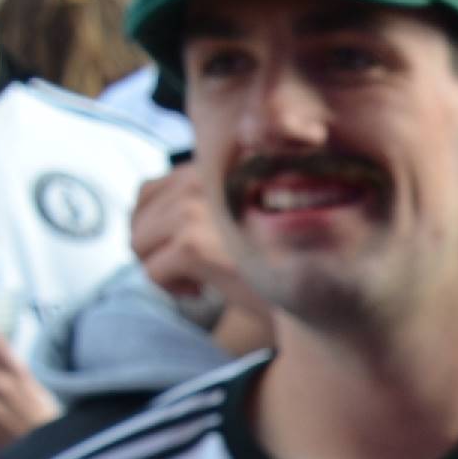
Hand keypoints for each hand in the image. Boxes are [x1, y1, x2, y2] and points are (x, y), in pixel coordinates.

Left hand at [135, 163, 273, 353]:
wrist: (319, 292)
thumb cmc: (286, 258)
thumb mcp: (247, 215)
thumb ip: (211, 202)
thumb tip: (148, 216)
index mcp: (212, 166)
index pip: (150, 190)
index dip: (156, 227)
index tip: (187, 252)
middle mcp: (202, 177)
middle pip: (138, 215)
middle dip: (154, 249)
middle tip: (189, 271)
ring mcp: (195, 209)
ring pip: (139, 242)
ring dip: (160, 268)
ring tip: (197, 281)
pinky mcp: (192, 244)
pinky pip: (152, 270)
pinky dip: (170, 288)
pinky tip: (202, 291)